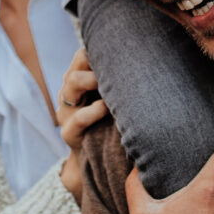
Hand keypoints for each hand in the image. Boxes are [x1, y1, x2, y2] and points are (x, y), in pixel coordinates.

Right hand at [58, 48, 108, 202]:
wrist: (97, 159)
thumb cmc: (110, 122)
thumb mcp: (111, 99)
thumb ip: (118, 83)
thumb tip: (148, 60)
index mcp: (77, 81)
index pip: (82, 56)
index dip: (98, 53)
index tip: (120, 56)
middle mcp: (68, 93)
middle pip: (77, 65)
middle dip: (95, 65)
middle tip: (116, 70)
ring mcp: (65, 112)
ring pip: (72, 83)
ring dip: (93, 80)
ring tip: (110, 87)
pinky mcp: (69, 133)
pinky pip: (78, 118)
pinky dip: (94, 111)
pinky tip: (106, 109)